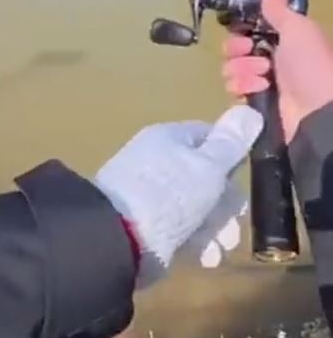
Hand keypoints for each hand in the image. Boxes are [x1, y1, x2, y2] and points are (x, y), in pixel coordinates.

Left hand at [94, 105, 261, 287]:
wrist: (118, 237)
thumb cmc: (169, 194)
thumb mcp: (207, 166)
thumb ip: (230, 143)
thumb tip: (250, 110)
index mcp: (169, 138)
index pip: (208, 137)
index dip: (231, 155)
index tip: (246, 178)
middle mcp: (159, 161)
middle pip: (205, 175)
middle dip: (226, 202)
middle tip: (234, 224)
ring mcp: (151, 193)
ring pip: (196, 205)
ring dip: (216, 227)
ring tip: (221, 247)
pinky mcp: (148, 223)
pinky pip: (180, 226)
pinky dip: (196, 241)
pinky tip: (205, 257)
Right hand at [222, 0, 332, 141]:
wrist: (317, 109)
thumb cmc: (310, 64)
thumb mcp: (297, 29)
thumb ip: (278, 7)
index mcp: (278, 39)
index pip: (243, 31)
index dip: (239, 31)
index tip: (245, 33)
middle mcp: (267, 58)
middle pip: (231, 49)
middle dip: (238, 52)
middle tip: (256, 56)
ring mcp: (259, 81)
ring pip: (229, 70)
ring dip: (244, 72)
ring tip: (265, 77)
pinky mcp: (253, 102)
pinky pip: (233, 89)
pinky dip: (244, 88)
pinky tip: (260, 90)